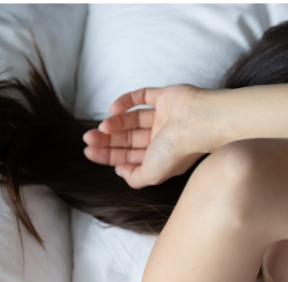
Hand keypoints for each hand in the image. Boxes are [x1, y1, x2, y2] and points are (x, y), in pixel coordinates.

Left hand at [82, 84, 209, 188]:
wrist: (200, 123)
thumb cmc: (179, 150)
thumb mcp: (153, 174)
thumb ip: (136, 178)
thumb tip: (121, 172)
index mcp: (163, 157)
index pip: (131, 157)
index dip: (110, 156)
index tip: (90, 153)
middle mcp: (163, 138)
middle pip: (129, 139)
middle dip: (107, 140)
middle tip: (87, 139)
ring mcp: (164, 117)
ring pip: (132, 119)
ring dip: (114, 123)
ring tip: (101, 127)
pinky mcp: (165, 97)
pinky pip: (141, 97)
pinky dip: (125, 102)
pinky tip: (112, 109)